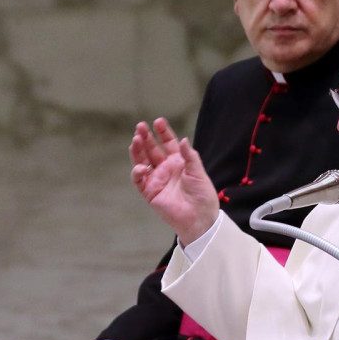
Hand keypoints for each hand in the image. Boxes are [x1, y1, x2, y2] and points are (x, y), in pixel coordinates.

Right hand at [130, 118, 220, 244]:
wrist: (200, 217)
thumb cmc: (202, 195)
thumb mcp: (198, 172)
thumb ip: (190, 156)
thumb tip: (183, 139)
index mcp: (178, 162)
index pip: (168, 143)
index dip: (163, 132)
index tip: (158, 121)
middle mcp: (165, 168)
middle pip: (152, 149)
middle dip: (146, 137)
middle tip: (141, 126)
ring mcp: (156, 179)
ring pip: (142, 161)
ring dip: (138, 150)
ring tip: (136, 139)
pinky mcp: (150, 192)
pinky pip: (139, 180)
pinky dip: (138, 172)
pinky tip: (141, 167)